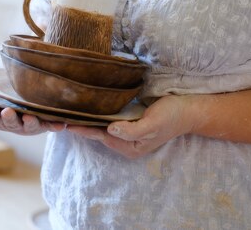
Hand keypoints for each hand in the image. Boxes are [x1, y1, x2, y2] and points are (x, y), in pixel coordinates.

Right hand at [0, 90, 65, 135]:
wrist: (28, 106)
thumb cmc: (3, 106)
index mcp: (0, 119)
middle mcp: (15, 124)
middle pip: (11, 123)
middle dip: (9, 118)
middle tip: (7, 111)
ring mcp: (31, 125)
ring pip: (30, 125)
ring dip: (30, 122)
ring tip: (30, 116)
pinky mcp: (46, 123)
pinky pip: (52, 125)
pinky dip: (56, 125)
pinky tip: (61, 124)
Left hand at [66, 95, 194, 157]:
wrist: (189, 109)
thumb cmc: (172, 115)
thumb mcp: (153, 123)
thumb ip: (131, 130)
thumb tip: (109, 129)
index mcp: (130, 147)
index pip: (100, 136)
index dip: (83, 129)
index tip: (66, 122)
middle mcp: (127, 142)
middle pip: (99, 132)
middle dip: (82, 124)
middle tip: (61, 113)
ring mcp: (129, 131)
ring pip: (103, 125)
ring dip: (88, 117)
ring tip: (69, 109)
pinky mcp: (131, 120)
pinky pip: (110, 117)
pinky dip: (99, 112)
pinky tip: (89, 104)